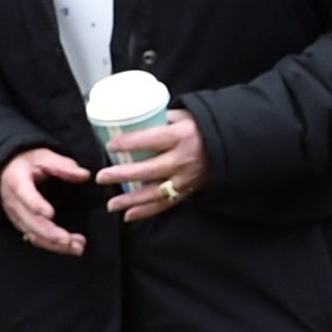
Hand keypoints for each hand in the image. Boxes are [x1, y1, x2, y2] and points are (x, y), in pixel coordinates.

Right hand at [0, 149, 93, 255]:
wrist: (5, 171)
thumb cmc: (25, 164)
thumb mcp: (43, 157)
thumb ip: (63, 166)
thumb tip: (84, 175)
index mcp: (17, 181)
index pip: (24, 194)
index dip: (36, 205)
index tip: (50, 214)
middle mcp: (13, 202)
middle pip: (30, 221)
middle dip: (51, 234)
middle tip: (71, 241)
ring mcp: (16, 216)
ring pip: (33, 234)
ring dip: (54, 244)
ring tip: (77, 247)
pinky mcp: (21, 224)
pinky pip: (34, 238)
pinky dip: (51, 245)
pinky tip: (67, 247)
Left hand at [95, 108, 209, 220]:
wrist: (229, 146)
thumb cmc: (199, 128)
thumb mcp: (183, 116)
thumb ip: (158, 118)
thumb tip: (128, 119)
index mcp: (181, 136)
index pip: (151, 140)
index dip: (130, 143)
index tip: (110, 145)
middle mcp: (183, 159)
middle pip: (149, 169)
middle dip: (123, 175)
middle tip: (102, 177)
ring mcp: (186, 178)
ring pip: (155, 192)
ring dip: (131, 200)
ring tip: (111, 204)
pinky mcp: (188, 191)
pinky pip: (165, 204)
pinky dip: (146, 212)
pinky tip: (128, 215)